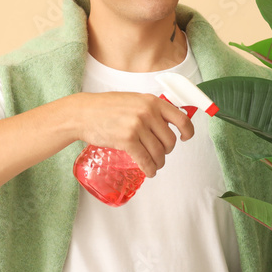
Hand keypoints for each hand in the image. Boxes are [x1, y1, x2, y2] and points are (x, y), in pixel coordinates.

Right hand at [73, 91, 194, 176]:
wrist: (84, 113)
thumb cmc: (106, 107)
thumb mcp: (134, 100)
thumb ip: (151, 109)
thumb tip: (168, 122)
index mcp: (152, 101)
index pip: (181, 118)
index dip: (187, 131)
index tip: (185, 138)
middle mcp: (148, 112)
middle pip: (170, 140)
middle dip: (167, 151)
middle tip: (160, 154)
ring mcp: (137, 126)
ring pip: (159, 152)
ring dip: (159, 163)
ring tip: (154, 164)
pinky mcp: (127, 140)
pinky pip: (145, 160)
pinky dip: (150, 169)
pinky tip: (149, 172)